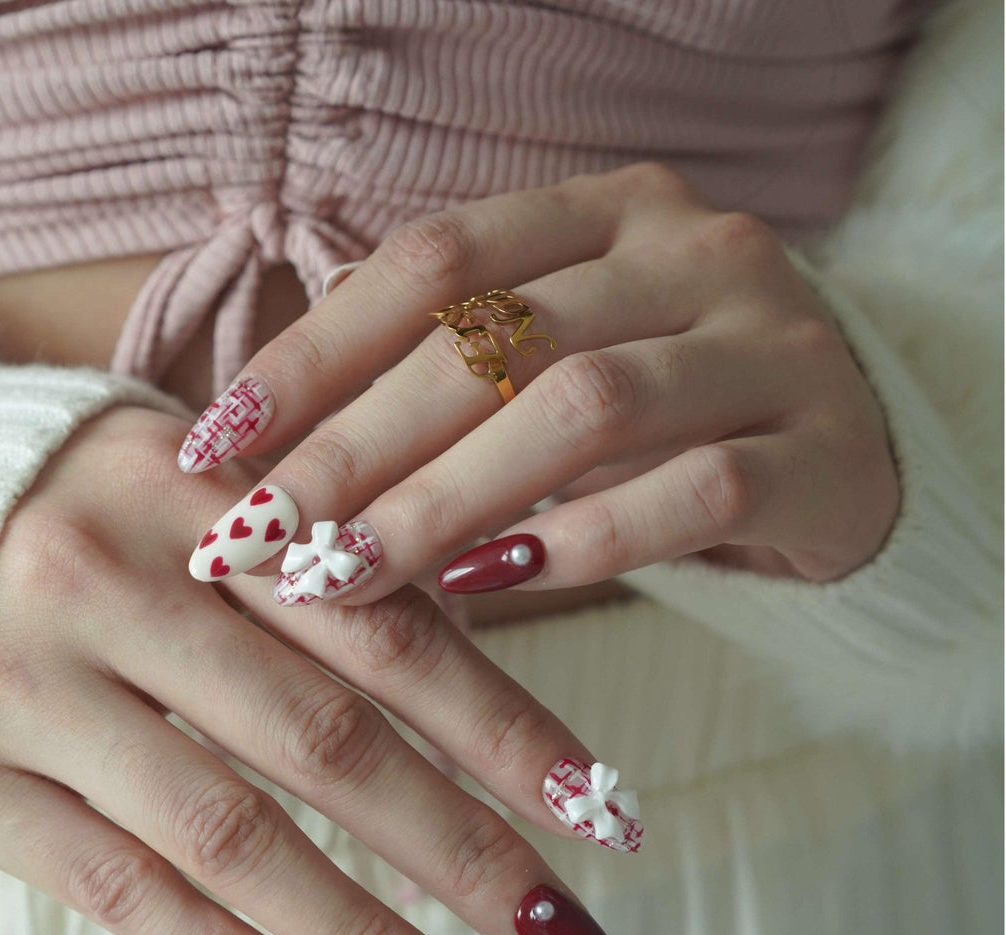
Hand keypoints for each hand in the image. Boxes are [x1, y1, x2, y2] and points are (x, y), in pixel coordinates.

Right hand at [0, 405, 629, 934]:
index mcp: (199, 491)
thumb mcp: (197, 493)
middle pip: (326, 739)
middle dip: (462, 849)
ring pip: (228, 832)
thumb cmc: (75, 502)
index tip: (601, 814)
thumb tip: (461, 705)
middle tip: (567, 934)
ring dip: (361, 933)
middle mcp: (113, 582)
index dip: (505, 729)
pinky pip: (114, 885)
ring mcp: (33, 686)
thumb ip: (316, 572)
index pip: (386, 626)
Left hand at [176, 162, 899, 599]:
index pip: (433, 262)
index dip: (315, 350)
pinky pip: (692, 491)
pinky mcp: (823, 449)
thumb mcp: (556, 369)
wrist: (851, 454)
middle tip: (262, 535)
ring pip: (584, 409)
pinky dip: (581, 541)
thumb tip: (271, 453)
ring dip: (446, 500)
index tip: (218, 438)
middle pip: (493, 341)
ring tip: (348, 575)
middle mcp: (690, 254)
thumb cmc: (666, 417)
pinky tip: (497, 586)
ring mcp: (767, 344)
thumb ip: (447, 382)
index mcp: (607, 213)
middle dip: (358, 447)